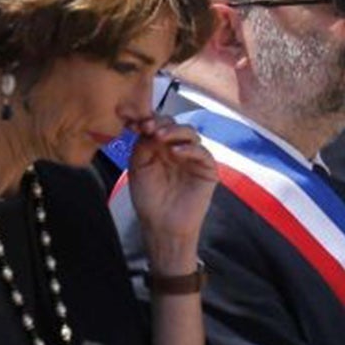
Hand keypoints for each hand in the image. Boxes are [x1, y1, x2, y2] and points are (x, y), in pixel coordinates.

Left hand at [125, 117, 217, 281]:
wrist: (162, 224)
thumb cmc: (149, 199)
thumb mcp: (138, 168)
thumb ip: (142, 146)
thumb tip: (148, 126)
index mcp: (160, 147)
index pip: (159, 125)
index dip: (149, 120)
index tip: (136, 121)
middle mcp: (178, 149)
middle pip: (175, 125)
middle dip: (162, 123)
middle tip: (149, 127)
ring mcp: (193, 158)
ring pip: (191, 134)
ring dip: (175, 131)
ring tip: (160, 136)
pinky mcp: (207, 169)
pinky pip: (202, 152)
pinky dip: (189, 149)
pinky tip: (175, 152)